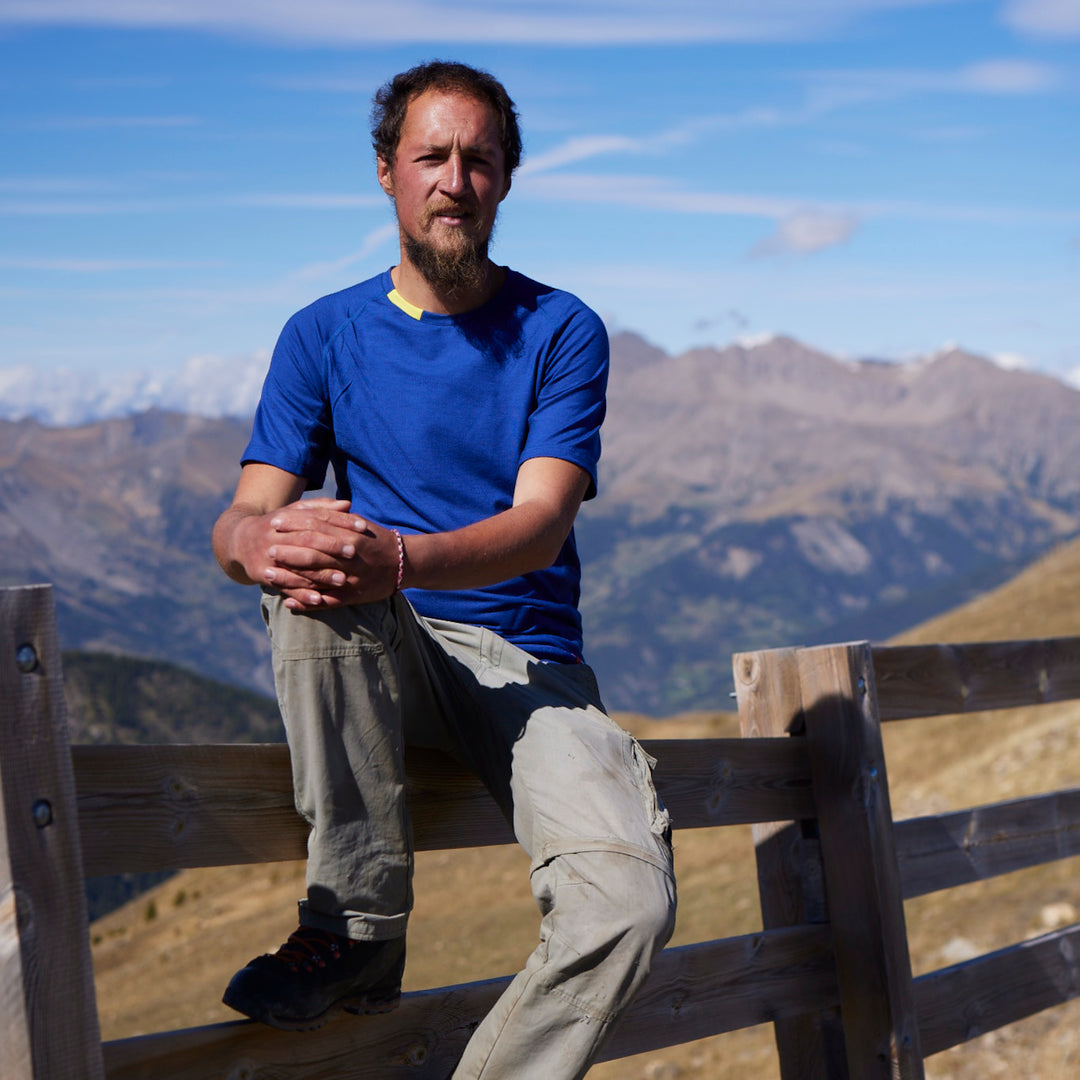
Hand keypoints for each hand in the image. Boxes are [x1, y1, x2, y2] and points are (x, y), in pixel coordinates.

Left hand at [258, 498, 400, 610]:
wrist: (405, 564)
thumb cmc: (378, 540)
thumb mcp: (359, 524)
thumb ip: (336, 517)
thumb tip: (309, 510)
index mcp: (350, 536)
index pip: (317, 528)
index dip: (294, 525)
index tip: (275, 522)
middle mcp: (349, 558)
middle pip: (313, 553)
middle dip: (288, 552)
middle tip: (267, 549)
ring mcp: (350, 579)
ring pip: (315, 579)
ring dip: (290, 578)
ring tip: (269, 575)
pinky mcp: (352, 597)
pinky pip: (326, 602)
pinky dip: (306, 603)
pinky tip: (288, 602)